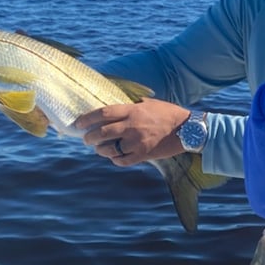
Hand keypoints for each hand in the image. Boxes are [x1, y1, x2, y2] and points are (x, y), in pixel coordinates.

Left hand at [74, 98, 190, 164]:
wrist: (186, 129)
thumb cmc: (166, 113)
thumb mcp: (147, 102)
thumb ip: (130, 105)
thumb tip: (113, 106)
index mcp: (132, 110)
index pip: (103, 113)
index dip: (87, 118)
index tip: (78, 123)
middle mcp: (132, 126)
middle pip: (102, 133)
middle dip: (90, 137)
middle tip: (86, 139)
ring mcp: (137, 142)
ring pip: (109, 149)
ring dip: (101, 150)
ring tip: (99, 148)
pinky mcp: (143, 154)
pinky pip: (122, 161)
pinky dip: (115, 160)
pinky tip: (115, 157)